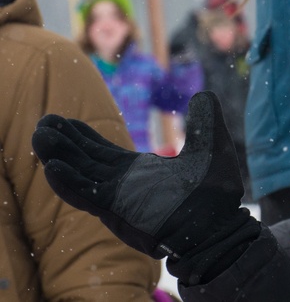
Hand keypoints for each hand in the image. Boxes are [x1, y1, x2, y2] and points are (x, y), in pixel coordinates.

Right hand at [32, 91, 250, 260]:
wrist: (218, 227)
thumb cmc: (215, 195)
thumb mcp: (210, 148)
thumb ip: (205, 122)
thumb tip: (204, 95)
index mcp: (138, 171)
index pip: (101, 151)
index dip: (81, 137)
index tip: (62, 120)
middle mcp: (123, 184)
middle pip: (84, 160)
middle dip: (64, 143)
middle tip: (42, 123)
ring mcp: (118, 198)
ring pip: (80, 175)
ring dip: (58, 157)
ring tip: (39, 138)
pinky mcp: (118, 210)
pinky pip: (87, 196)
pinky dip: (69, 183)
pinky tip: (52, 168)